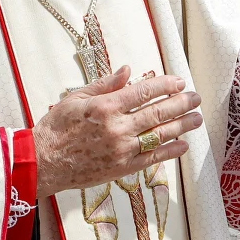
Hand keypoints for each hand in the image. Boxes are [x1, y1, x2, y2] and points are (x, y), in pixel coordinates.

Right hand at [32, 66, 201, 197]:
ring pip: (159, 135)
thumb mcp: (76, 98)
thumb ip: (105, 84)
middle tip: (195, 97)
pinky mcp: (122, 168)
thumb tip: (128, 70)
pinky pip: (151, 158)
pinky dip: (170, 152)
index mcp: (105, 107)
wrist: (44, 162)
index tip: (178, 81)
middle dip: (180, 103)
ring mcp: (122, 150)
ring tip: (196, 118)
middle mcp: (117, 128)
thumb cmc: (57, 128)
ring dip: (181, 125)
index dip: (164, 85)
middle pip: (157, 112)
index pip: (143, 92)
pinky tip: (183, 144)